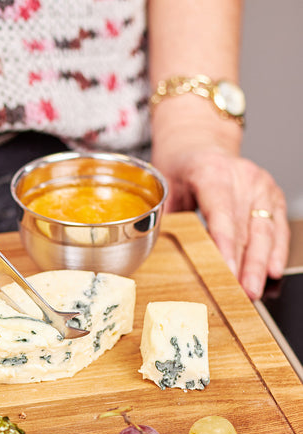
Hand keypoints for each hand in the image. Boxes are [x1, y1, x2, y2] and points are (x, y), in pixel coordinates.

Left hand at [156, 147, 289, 299]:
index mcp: (212, 174)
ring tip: (255, 289)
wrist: (200, 142)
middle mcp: (242, 178)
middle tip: (244, 292)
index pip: (221, 217)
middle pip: (246, 228)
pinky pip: (277, 225)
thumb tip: (155, 246)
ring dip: (262, 263)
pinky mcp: (271, 193)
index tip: (228, 272)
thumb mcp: (165, 184)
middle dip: (246, 264)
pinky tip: (273, 270)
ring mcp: (260, 185)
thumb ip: (165, 214)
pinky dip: (276, 248)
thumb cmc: (181, 165)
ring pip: (266, 230)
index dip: (226, 247)